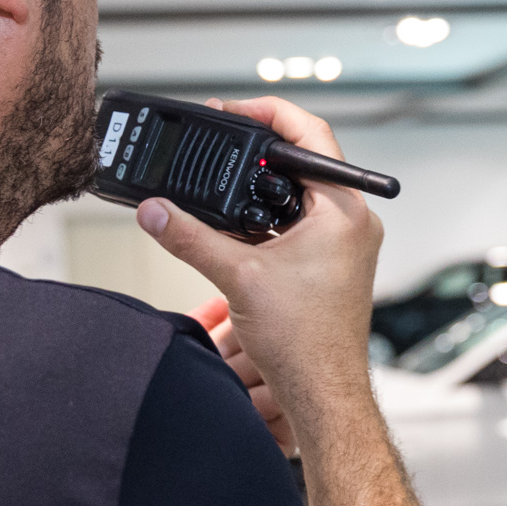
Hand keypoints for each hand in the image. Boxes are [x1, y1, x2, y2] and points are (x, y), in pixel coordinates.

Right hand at [139, 95, 383, 446]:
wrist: (323, 394)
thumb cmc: (305, 343)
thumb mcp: (237, 277)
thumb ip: (190, 236)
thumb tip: (154, 210)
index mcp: (344, 211)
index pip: (310, 134)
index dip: (268, 112)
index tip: (232, 112)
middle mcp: (352, 223)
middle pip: (303, 161)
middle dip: (258, 151)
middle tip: (221, 142)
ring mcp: (345, 246)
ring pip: (299, 194)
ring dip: (260, 187)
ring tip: (222, 182)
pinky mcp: (333, 266)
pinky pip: (299, 224)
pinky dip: (268, 218)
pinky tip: (237, 226)